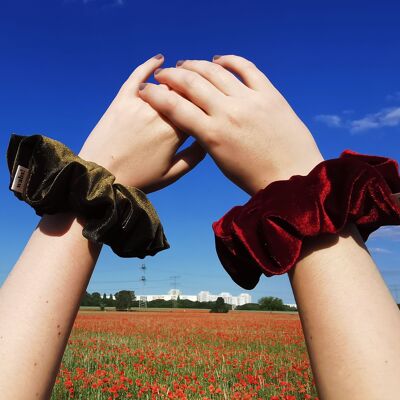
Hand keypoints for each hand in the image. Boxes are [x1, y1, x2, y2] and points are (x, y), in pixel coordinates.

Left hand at [79, 54, 205, 192]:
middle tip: (197, 88)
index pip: (198, 109)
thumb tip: (209, 139)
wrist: (102, 176)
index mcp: (175, 133)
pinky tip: (159, 59)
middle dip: (193, 88)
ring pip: (164, 82)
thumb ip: (195, 157)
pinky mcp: (122, 100)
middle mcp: (160, 114)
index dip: (205, 104)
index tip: (209, 102)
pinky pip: (137, 76)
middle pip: (184, 92)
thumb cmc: (139, 178)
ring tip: (181, 77)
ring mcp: (140, 104)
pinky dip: (149, 65)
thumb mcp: (172, 174)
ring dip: (175, 78)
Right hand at [138, 55, 323, 194]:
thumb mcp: (220, 159)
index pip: (175, 107)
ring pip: (215, 70)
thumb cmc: (254, 176)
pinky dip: (230, 60)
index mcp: (213, 135)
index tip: (146, 89)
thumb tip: (191, 114)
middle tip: (163, 73)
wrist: (292, 175)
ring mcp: (250, 100)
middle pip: (191, 82)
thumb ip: (203, 135)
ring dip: (195, 64)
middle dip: (171, 75)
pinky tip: (218, 59)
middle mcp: (229, 112)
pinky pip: (246, 67)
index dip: (155, 95)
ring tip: (185, 64)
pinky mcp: (269, 94)